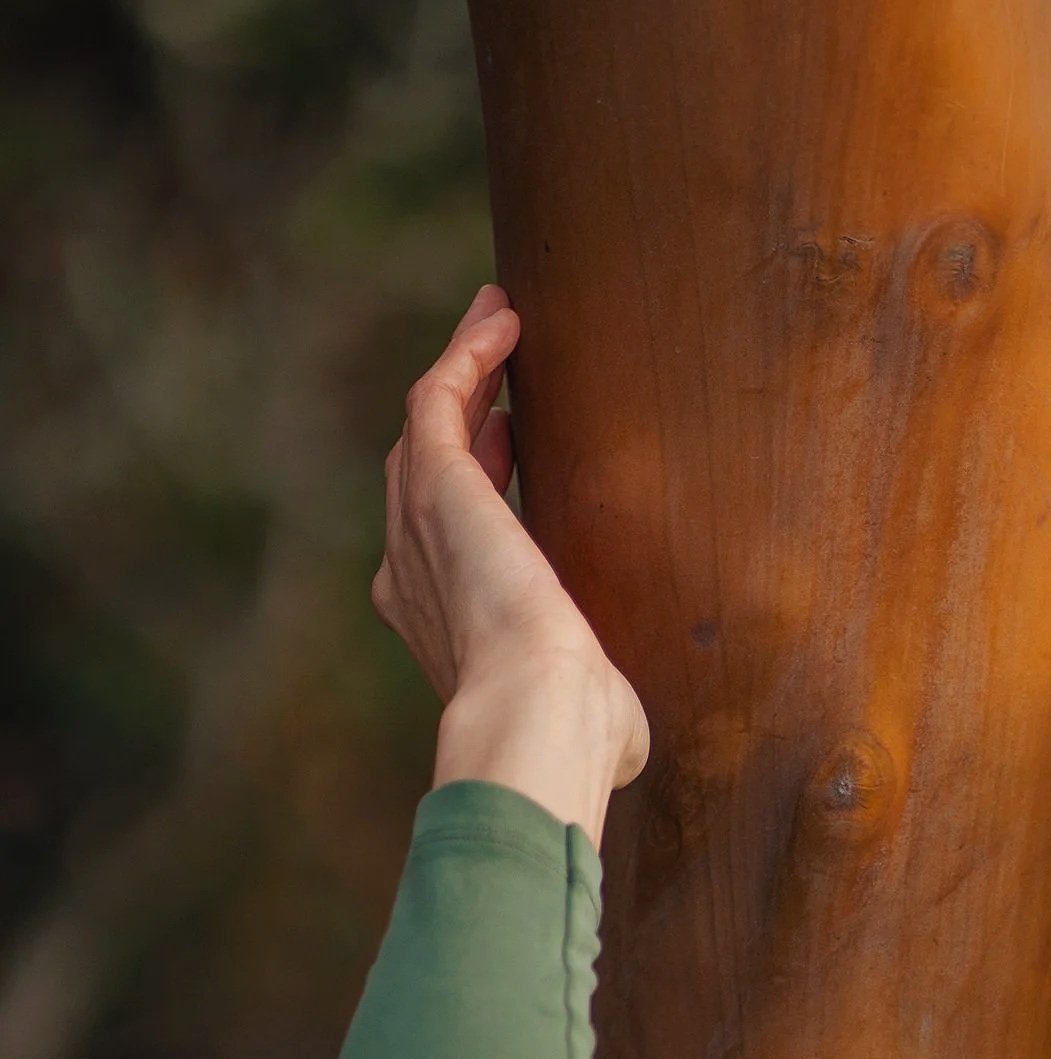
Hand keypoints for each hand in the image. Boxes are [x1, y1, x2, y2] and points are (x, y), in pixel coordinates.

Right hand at [374, 286, 648, 840]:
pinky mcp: (438, 487)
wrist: (541, 717)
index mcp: (443, 625)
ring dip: (462, 363)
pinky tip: (504, 320)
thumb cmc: (577, 737)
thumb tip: (627, 743)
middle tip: (498, 353)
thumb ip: (597, 713)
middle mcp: (414, 571)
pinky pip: (440, 399)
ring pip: (428, 422)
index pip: (445, 532)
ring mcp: (418, 525)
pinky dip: (467, 356)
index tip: (514, 434)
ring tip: (498, 314)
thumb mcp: (591, 723)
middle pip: (426, 465)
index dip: (479, 473)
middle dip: (461, 407)